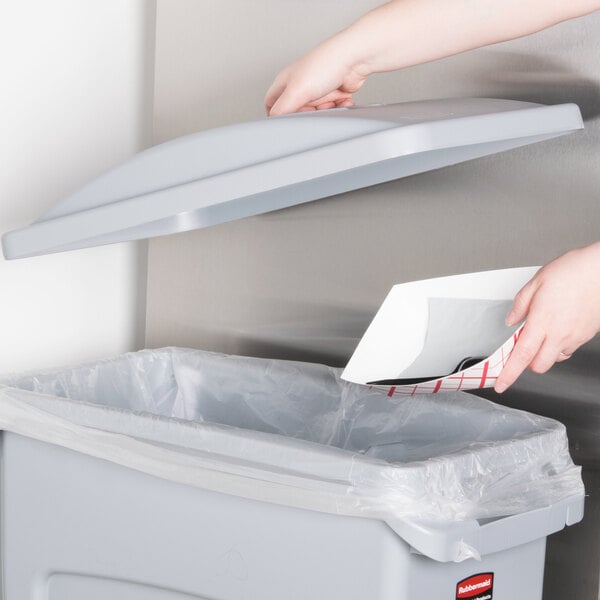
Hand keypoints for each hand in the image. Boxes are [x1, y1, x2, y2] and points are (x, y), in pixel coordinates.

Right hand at [264, 38, 367, 115]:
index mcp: (285, 81)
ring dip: (325, 111)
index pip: (271, 104)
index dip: (277, 115)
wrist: (355, 58)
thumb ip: (281, 109)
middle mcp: (300, 85)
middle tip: (315, 109)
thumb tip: (274, 122)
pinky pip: (332, 109)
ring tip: (330, 101)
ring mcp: (317, 90)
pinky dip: (337, 108)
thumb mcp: (296, 91)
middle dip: (308, 114)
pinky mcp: (333, 93)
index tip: (286, 123)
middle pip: (298, 113)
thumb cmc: (326, 63)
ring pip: (316, 113)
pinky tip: (341, 99)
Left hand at [495, 242, 599, 392]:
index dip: (509, 374)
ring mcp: (575, 337)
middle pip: (538, 365)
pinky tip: (556, 332)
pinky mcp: (587, 335)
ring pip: (554, 360)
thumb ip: (520, 304)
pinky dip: (558, 347)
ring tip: (541, 335)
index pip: (521, 356)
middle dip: (526, 363)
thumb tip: (511, 319)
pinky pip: (568, 350)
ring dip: (543, 355)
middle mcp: (559, 334)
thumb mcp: (537, 282)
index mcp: (542, 321)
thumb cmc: (573, 272)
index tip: (500, 384)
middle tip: (520, 348)